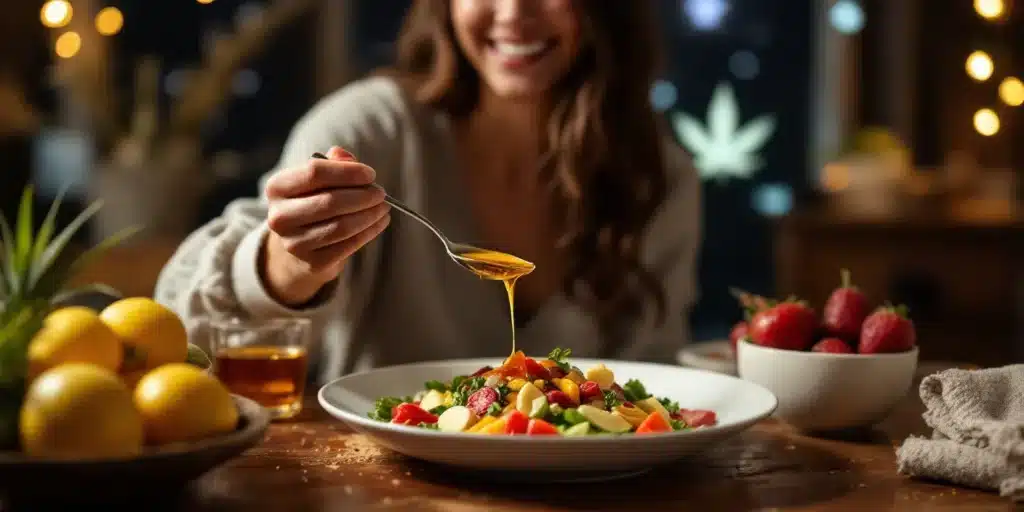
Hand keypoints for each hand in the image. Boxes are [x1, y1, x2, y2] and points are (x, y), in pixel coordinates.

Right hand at [260, 146, 390, 305]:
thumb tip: (346, 157)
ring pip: (341, 226)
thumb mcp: (316, 181)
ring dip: (369, 215)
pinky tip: (380, 222)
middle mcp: (280, 217)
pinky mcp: (313, 263)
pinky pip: (348, 245)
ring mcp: (294, 243)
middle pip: (330, 201)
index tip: (371, 174)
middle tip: (381, 193)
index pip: (315, 172)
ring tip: (384, 207)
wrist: (298, 247)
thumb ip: (332, 164)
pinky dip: (369, 232)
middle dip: (363, 196)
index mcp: (277, 188)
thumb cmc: (312, 204)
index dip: (348, 172)